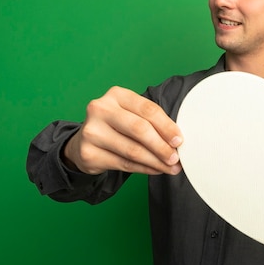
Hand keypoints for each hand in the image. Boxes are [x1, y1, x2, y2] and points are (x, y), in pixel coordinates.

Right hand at [63, 86, 182, 175]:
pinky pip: (124, 164)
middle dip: (162, 146)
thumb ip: (151, 121)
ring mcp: (92, 131)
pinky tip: (156, 169)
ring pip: (133, 150)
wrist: (84, 141)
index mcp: (116, 95)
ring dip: (156, 161)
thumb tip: (177, 140)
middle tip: (175, 157)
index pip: (148, 109)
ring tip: (170, 167)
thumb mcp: (131, 114)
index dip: (167, 126)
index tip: (179, 140)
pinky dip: (144, 168)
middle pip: (140, 129)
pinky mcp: (89, 153)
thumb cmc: (116, 125)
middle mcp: (101, 109)